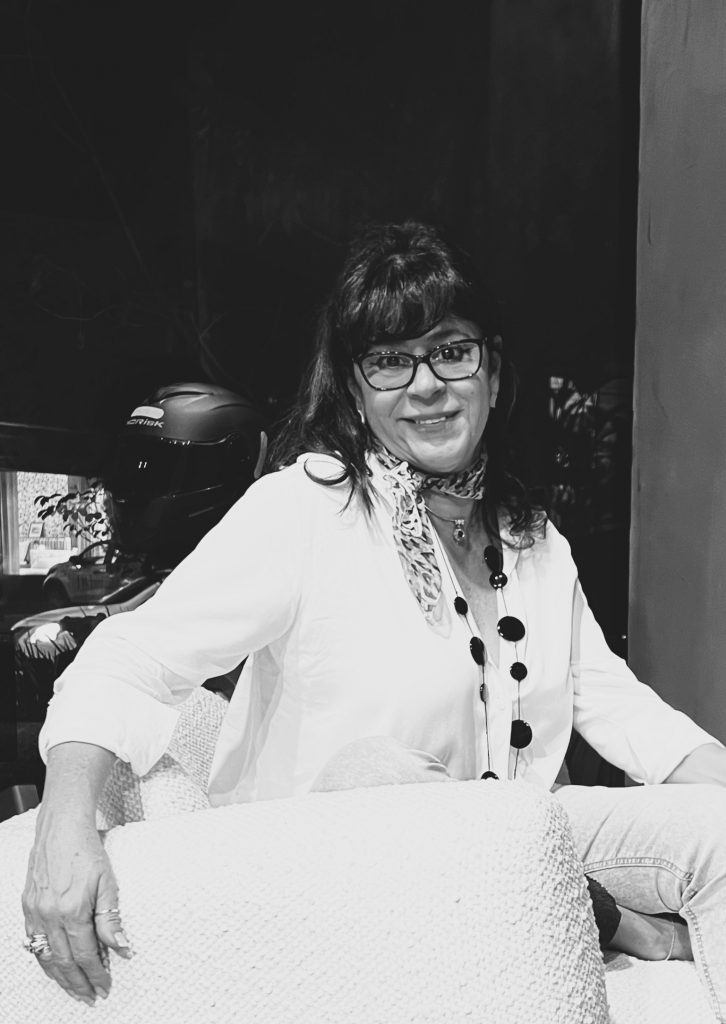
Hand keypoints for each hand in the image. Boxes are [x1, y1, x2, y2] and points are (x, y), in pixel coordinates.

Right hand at [22, 813, 131, 1004]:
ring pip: (46, 957)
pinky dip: (45, 960)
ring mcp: (35, 912)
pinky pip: (34, 943)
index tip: (105, 987)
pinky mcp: (28, 907)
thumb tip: (123, 947)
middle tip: (91, 998)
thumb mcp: (108, 882)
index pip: (85, 954)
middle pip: (64, 962)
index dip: (96, 974)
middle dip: (79, 983)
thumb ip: (111, 918)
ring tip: (75, 990)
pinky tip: (54, 967)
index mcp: (72, 910)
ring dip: (61, 978)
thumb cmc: (88, 850)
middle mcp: (50, 915)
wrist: (61, 827)